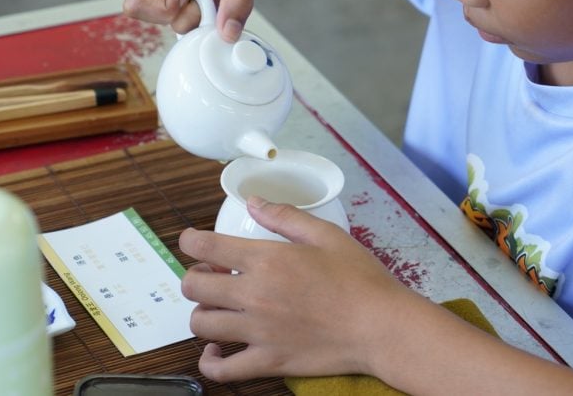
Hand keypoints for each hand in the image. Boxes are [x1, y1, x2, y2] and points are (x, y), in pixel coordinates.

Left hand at [178, 197, 414, 381]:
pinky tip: (217, 351)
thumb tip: (255, 201)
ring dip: (203, 313)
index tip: (192, 242)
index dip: (190, 241)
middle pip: (194, 287)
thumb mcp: (326, 235)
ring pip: (201, 325)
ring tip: (218, 309)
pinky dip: (211, 362)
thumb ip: (285, 216)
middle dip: (195, 278)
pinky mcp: (269, 361)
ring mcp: (258, 332)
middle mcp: (254, 296)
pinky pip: (222, 370)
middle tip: (212, 276)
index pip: (206, 247)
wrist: (381, 326)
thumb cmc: (360, 279)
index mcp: (267, 260)